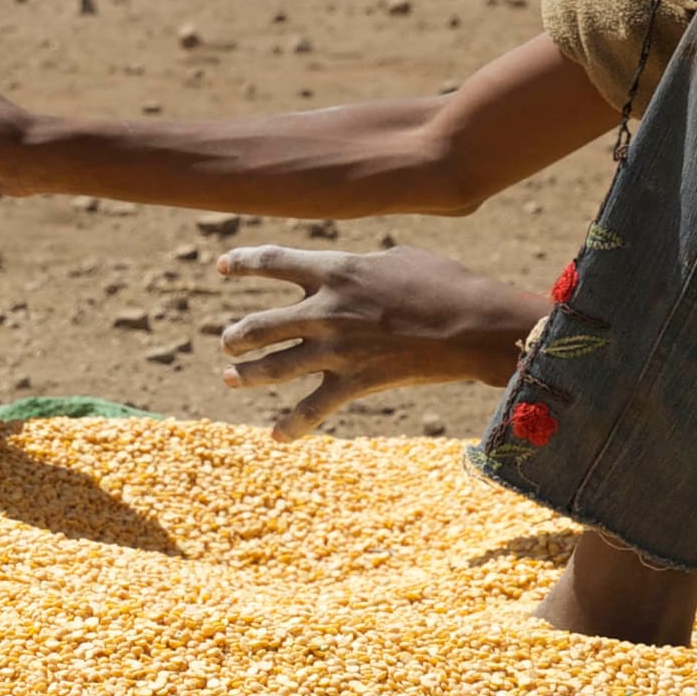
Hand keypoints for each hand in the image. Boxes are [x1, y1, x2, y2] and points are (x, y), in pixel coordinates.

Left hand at [210, 244, 544, 437]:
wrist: (473, 325)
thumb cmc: (444, 283)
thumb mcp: (395, 260)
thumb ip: (360, 269)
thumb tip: (349, 277)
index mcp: (335, 271)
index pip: (272, 261)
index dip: (242, 261)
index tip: (223, 264)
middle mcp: (325, 310)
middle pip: (258, 324)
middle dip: (236, 336)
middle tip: (228, 343)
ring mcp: (337, 350)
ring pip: (272, 368)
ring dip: (247, 375)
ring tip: (232, 377)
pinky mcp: (355, 383)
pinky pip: (312, 409)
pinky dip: (292, 425)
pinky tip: (277, 435)